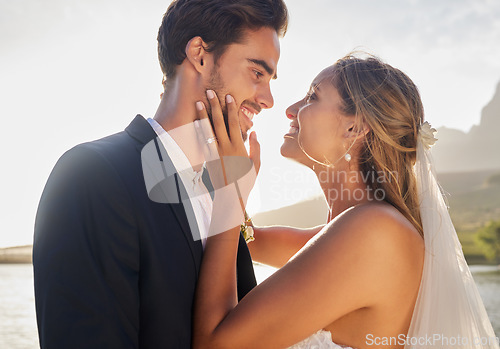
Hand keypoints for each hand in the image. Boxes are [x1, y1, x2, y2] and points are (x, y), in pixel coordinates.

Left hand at [195, 90, 259, 236]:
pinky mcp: (207, 159)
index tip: (228, 97)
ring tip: (199, 102)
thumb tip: (254, 132)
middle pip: (220, 122)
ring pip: (208, 130)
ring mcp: (215, 153)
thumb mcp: (256, 164)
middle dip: (215, 106)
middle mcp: (226, 147)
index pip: (234, 123)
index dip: (231, 109)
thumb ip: (255, 147)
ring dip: (203, 115)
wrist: (231, 196)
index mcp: (238, 147)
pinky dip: (198, 131)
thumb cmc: (245, 181)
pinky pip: (202, 142)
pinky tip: (195, 121)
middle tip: (211, 92)